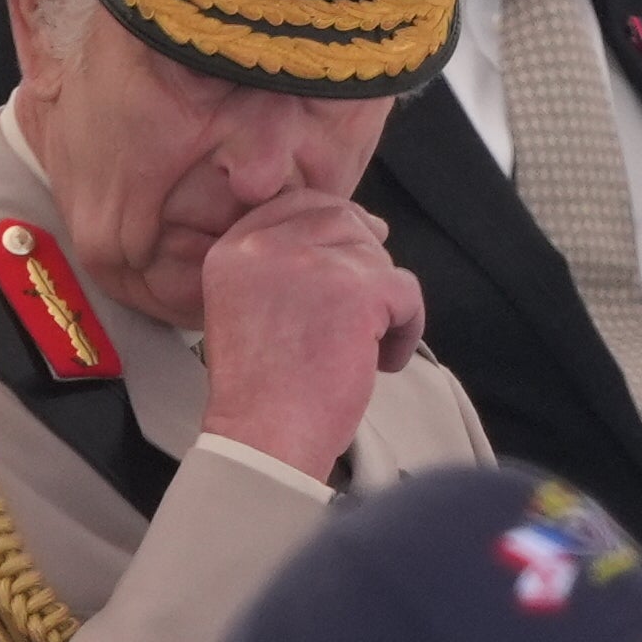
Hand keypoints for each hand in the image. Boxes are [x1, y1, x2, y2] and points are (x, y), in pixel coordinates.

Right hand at [199, 191, 424, 481]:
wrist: (264, 438)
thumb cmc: (262, 391)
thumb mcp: (248, 305)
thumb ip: (286, 263)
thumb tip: (367, 225)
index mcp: (234, 249)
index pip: (297, 203)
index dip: (334, 224)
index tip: (349, 262)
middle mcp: (267, 247)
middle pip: (344, 220)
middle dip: (366, 261)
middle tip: (369, 309)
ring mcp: (313, 265)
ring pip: (378, 259)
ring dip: (385, 304)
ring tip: (365, 349)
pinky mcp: (358, 292)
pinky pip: (407, 293)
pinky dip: (406, 331)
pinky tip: (383, 362)